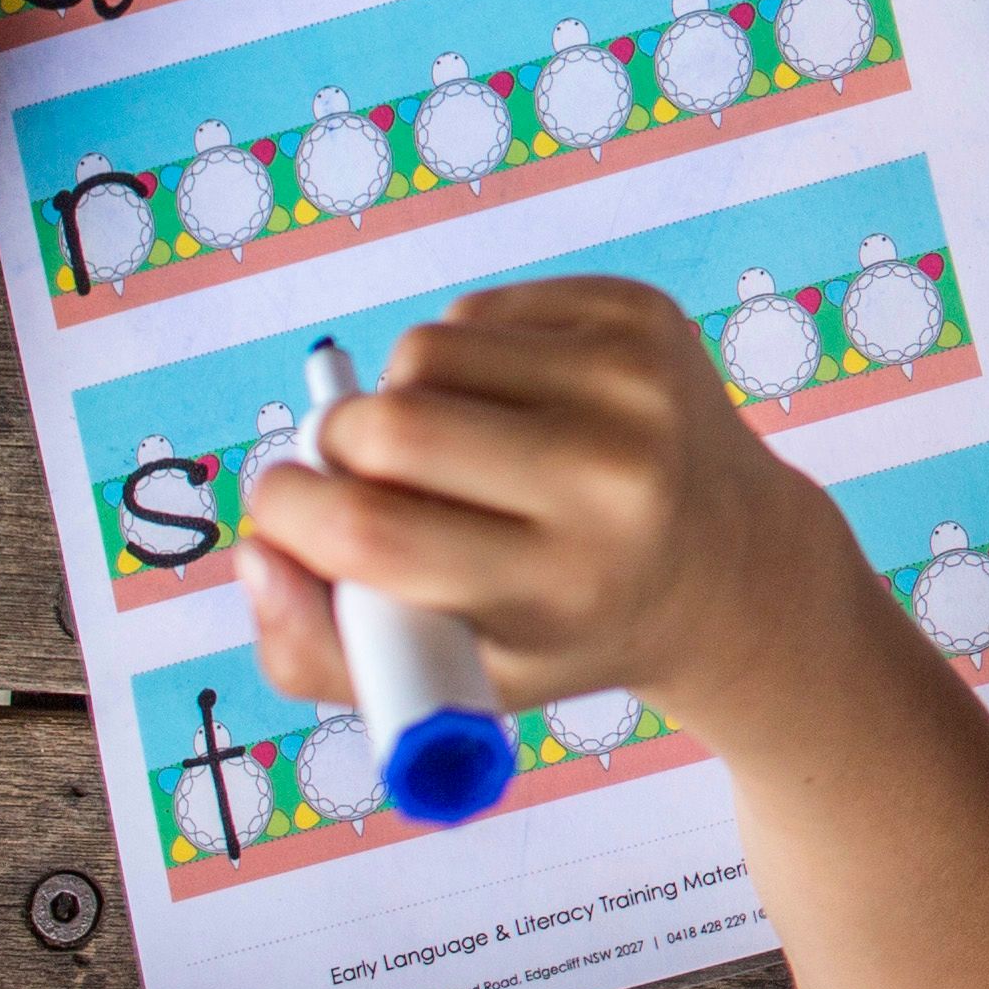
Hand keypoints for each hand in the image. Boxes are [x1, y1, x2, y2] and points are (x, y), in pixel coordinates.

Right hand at [240, 278, 817, 720]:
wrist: (733, 559)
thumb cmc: (567, 627)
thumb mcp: (453, 680)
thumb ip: (319, 649)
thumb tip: (255, 553)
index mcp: (562, 584)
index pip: (376, 532)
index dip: (293, 514)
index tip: (282, 510)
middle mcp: (612, 478)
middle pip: (391, 425)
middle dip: (337, 449)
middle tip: (360, 479)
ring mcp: (638, 384)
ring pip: (426, 351)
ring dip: (403, 397)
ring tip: (456, 452)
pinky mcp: (643, 317)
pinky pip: (479, 308)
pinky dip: (463, 354)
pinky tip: (514, 408)